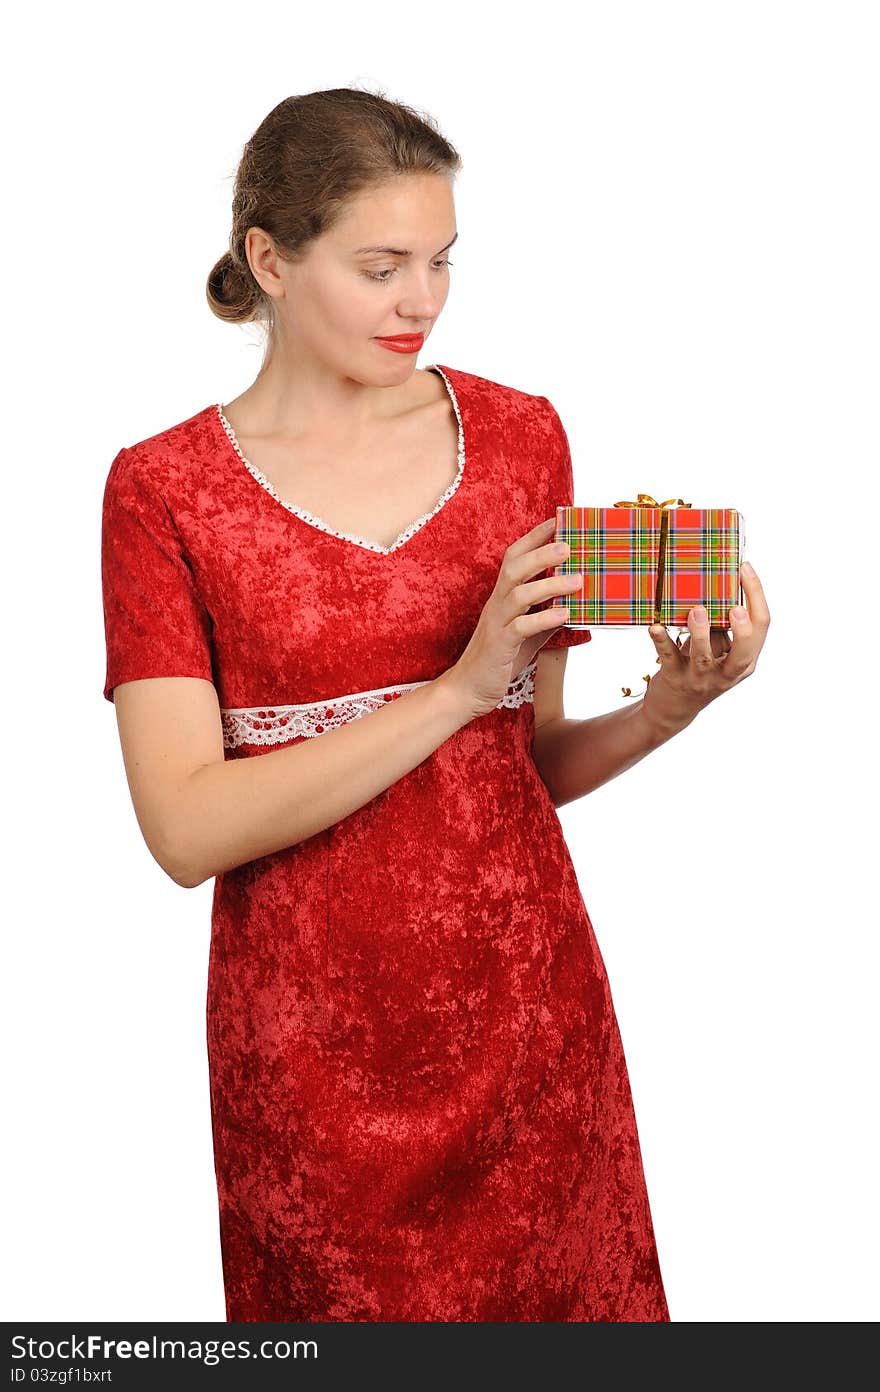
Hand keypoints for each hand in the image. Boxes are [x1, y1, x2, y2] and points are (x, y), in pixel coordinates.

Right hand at [442, 517, 580, 717]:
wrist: (469, 689)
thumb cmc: (500, 658)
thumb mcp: (527, 632)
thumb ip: (546, 614)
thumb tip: (576, 601)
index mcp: (503, 596)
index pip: (515, 557)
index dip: (535, 537)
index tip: (558, 520)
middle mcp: (497, 604)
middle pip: (515, 567)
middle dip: (542, 553)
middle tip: (570, 544)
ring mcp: (497, 623)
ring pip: (519, 593)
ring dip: (549, 583)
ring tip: (578, 579)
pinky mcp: (500, 644)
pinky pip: (521, 627)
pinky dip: (544, 618)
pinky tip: (565, 613)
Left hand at [642, 561, 769, 735]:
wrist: (674, 709)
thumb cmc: (700, 669)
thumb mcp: (718, 650)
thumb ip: (722, 627)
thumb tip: (717, 586)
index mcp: (745, 660)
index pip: (761, 627)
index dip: (756, 595)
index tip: (745, 567)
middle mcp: (728, 672)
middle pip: (744, 652)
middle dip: (742, 630)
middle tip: (735, 608)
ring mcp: (701, 678)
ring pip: (704, 658)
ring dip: (700, 633)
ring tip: (696, 611)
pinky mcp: (675, 679)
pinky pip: (669, 658)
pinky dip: (661, 641)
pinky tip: (655, 627)